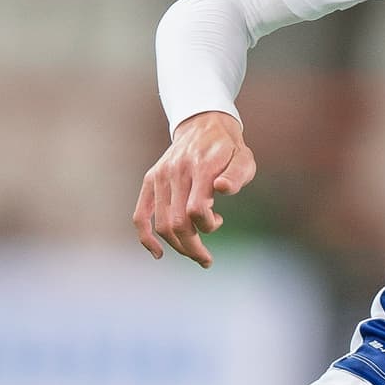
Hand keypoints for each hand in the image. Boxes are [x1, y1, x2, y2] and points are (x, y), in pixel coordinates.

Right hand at [132, 110, 254, 267]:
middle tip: (205, 259)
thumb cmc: (228, 149)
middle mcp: (175, 171)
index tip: (219, 220)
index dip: (208, 225)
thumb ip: (237, 175)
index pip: (195, 209)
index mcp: (200, 167)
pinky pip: (140, 215)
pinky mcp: (150, 180)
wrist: (204, 124)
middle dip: (192, 247)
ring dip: (178, 246)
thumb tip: (223, 188)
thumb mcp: (244, 159)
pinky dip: (146, 238)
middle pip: (176, 223)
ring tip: (194, 252)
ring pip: (161, 224)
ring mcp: (160, 176)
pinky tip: (158, 253)